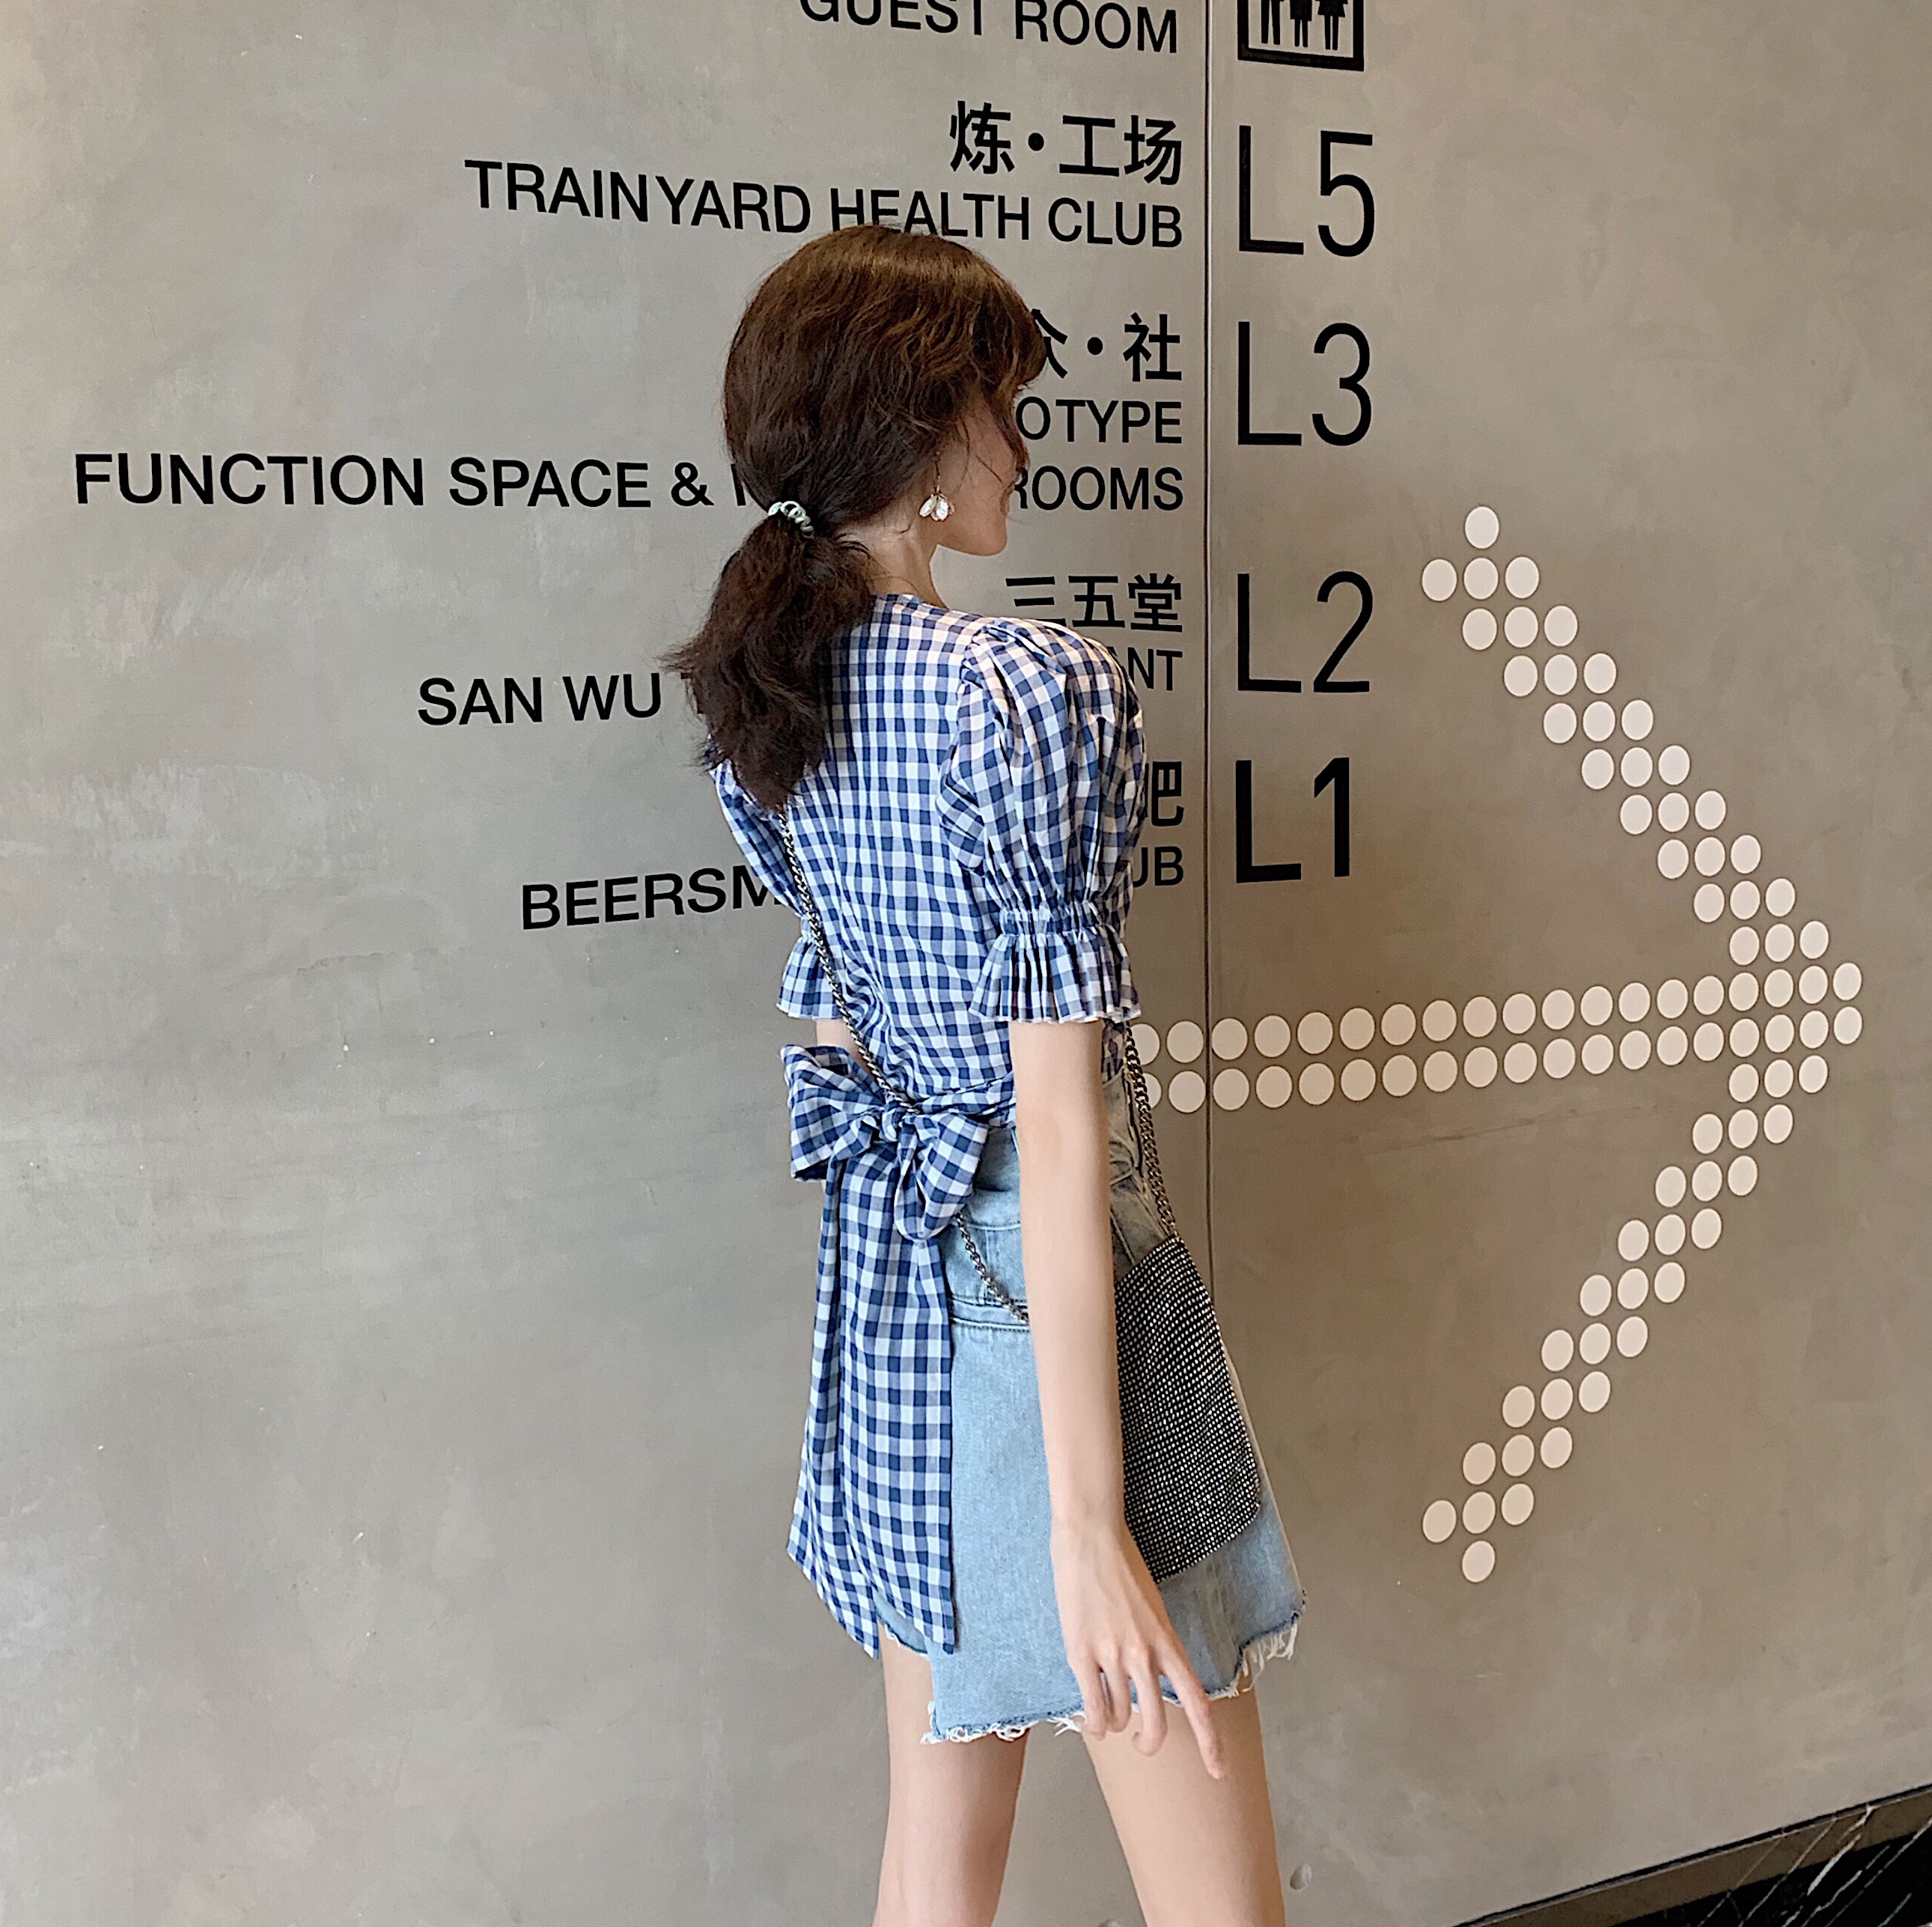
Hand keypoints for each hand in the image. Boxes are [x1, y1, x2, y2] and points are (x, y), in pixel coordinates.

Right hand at [1050, 1514, 1224, 1776]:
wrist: (1092, 1535)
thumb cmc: (1122, 1563)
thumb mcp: (1152, 1608)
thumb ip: (1154, 1644)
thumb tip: (1147, 1677)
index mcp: (1168, 1640)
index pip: (1197, 1702)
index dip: (1210, 1744)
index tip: (1218, 1772)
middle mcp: (1145, 1653)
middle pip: (1156, 1724)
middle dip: (1148, 1742)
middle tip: (1141, 1742)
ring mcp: (1112, 1654)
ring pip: (1119, 1717)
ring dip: (1113, 1723)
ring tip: (1108, 1711)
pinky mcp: (1081, 1652)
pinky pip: (1091, 1707)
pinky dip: (1093, 1722)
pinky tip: (1093, 1719)